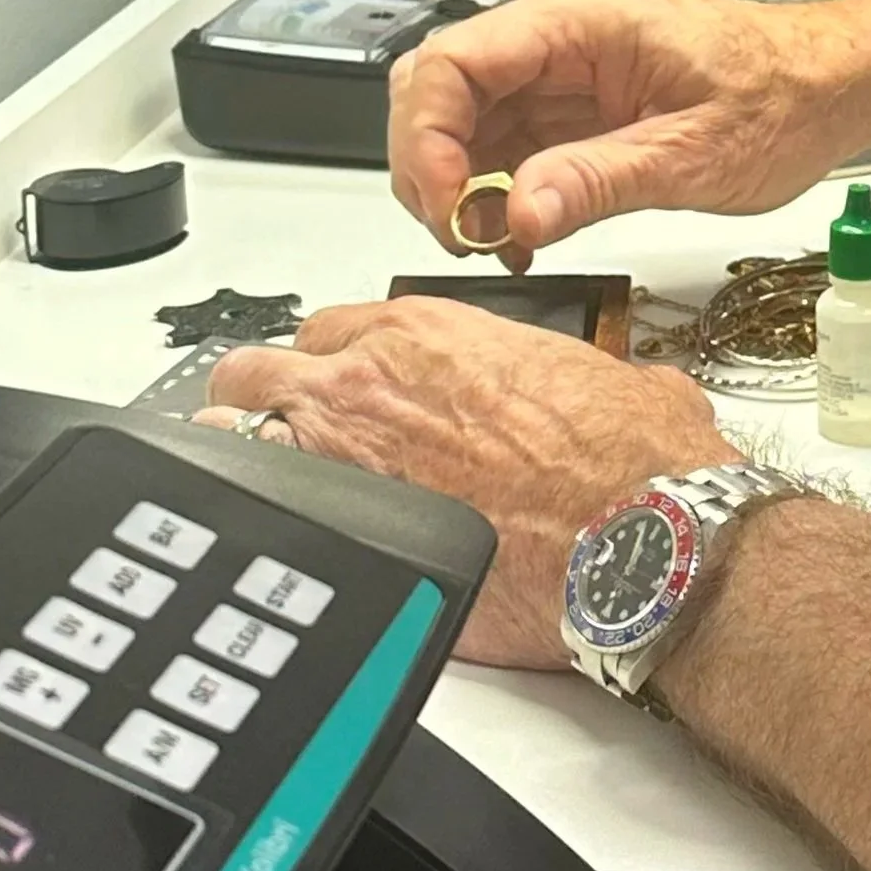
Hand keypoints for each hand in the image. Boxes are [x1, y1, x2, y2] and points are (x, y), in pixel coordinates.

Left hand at [199, 297, 734, 667]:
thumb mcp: (618, 385)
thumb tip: (607, 389)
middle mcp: (370, 382)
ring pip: (230, 427)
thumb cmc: (634, 469)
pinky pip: (255, 509)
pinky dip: (257, 518)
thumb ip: (582, 375)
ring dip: (241, 451)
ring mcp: (341, 454)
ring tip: (260, 485)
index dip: (336, 364)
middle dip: (265, 399)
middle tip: (291, 435)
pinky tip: (272, 539)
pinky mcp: (340, 529)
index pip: (335, 328)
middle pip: (261, 368)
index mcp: (429, 335)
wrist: (640, 542)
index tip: (346, 391)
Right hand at [387, 0, 870, 261]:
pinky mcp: (569, 102)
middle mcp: (559, 32)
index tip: (449, 208)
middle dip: (430, 167)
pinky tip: (518, 233)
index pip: (453, 60)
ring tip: (494, 242)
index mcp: (581, 19)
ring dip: (458, 187)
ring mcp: (559, 67)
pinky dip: (493, 192)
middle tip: (461, 235)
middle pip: (438, 86)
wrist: (831, 85)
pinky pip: (500, 140)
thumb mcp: (696, 155)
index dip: (428, 139)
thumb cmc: (784, 96)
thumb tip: (519, 212)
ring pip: (459, 118)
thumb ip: (599, 181)